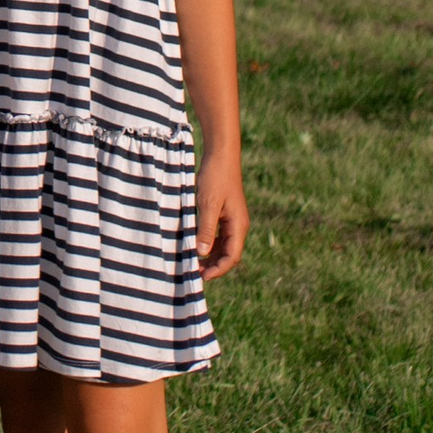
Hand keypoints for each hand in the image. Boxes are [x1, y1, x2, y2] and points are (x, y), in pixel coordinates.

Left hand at [196, 149, 248, 281]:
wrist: (221, 155)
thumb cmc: (215, 178)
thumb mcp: (208, 204)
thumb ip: (206, 229)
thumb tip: (202, 253)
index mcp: (238, 225)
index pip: (232, 256)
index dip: (218, 269)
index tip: (202, 277)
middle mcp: (238, 225)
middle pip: (229, 254)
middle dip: (214, 266)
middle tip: (195, 273)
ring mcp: (232, 219)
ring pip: (224, 245)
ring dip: (211, 256)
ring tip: (193, 262)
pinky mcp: (225, 213)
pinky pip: (219, 234)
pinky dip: (209, 243)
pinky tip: (196, 245)